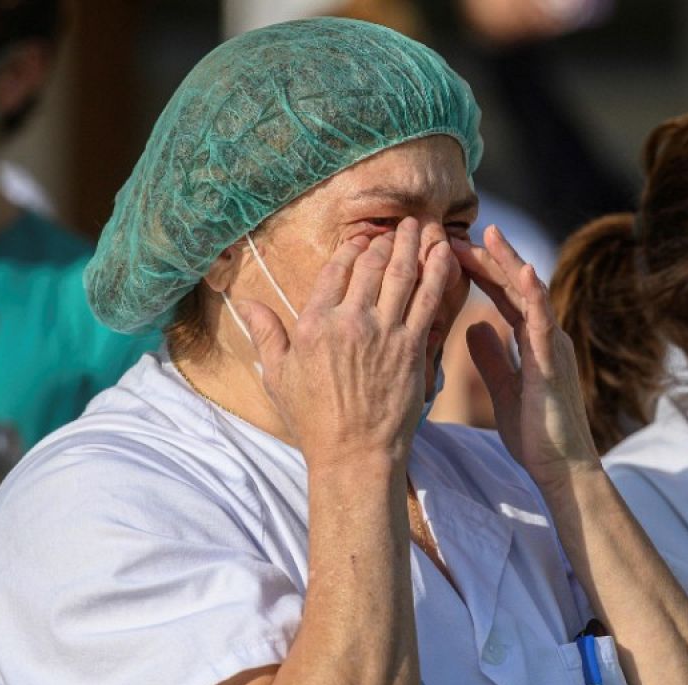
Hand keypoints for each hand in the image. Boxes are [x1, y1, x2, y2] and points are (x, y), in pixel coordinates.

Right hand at [240, 218, 455, 468]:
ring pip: (400, 275)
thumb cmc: (314, 421)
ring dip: (410, 245)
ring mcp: (383, 333)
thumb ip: (266, 334)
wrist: (354, 454)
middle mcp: (349, 321)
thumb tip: (244, 302)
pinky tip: (443, 252)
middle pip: (370, 266)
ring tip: (417, 227)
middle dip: (383, 241)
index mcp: (314, 325)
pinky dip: (437, 271)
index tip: (361, 239)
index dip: (351, 249)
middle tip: (394, 228)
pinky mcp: (411, 347)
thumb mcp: (278, 377)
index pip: (335, 271)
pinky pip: (428, 299)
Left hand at [452, 224, 599, 493]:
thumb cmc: (536, 433)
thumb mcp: (503, 388)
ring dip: (510, 263)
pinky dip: (535, 296)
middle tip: (458, 233)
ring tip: (490, 235)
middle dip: (490, 258)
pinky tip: (523, 272)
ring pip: (532, 295)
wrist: (561, 468)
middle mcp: (547, 336)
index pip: (505, 296)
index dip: (481, 271)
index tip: (452, 251)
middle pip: (516, 286)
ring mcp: (554, 348)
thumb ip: (491, 357)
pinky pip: (545, 324)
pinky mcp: (554, 365)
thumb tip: (471, 328)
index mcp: (534, 341)